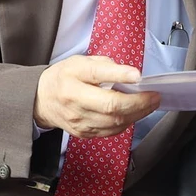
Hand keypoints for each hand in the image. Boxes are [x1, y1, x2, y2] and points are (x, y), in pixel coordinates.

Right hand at [33, 55, 159, 138]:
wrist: (40, 100)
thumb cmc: (64, 77)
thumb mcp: (80, 62)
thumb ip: (104, 66)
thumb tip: (130, 74)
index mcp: (73, 78)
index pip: (98, 75)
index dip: (120, 75)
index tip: (139, 76)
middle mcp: (75, 101)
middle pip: (111, 106)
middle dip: (138, 102)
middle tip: (154, 96)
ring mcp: (79, 121)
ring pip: (114, 122)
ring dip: (137, 114)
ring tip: (150, 105)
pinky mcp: (83, 133)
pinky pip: (110, 132)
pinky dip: (126, 123)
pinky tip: (134, 114)